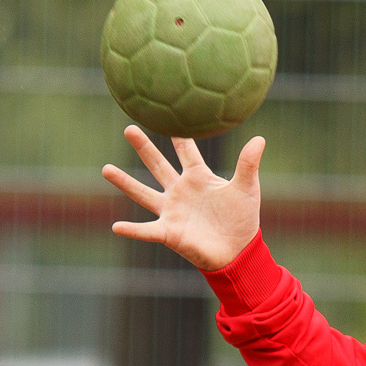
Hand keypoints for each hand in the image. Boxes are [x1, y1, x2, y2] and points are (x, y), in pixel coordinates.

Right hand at [102, 125, 262, 270]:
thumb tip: (260, 138)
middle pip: (158, 165)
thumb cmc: (243, 219)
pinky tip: (116, 226)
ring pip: (143, 194)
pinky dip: (132, 229)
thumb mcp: (247, 189)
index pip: (186, 151)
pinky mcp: (169, 232)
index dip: (178, 135)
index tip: (167, 113)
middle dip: (144, 148)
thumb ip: (248, 164)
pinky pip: (146, 230)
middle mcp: (180, 191)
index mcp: (199, 178)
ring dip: (125, 182)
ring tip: (105, 168)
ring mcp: (172, 211)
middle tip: (129, 128)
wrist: (239, 251)